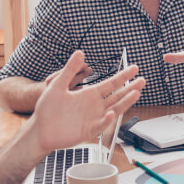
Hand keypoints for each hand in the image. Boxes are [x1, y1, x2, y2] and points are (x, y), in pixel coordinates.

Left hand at [27, 51, 144, 154]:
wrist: (41, 130)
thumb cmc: (47, 109)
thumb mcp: (57, 85)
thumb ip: (69, 69)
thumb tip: (79, 53)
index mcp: (88, 94)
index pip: (110, 83)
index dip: (123, 76)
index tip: (133, 68)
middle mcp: (94, 106)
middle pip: (117, 96)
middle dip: (130, 88)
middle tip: (142, 80)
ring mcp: (93, 118)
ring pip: (114, 109)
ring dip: (125, 102)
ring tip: (136, 93)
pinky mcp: (88, 131)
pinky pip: (100, 125)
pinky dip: (106, 120)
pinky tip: (111, 114)